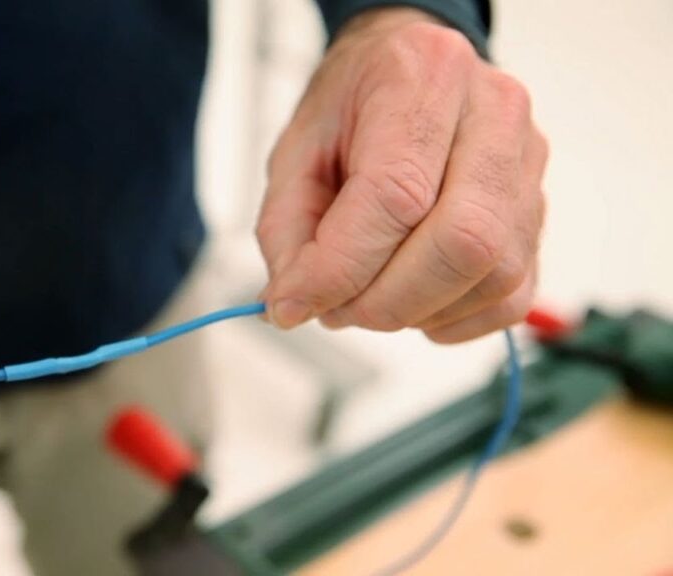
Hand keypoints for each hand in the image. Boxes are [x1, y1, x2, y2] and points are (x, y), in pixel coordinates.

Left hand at [258, 8, 546, 342]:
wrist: (407, 72)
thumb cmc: (352, 108)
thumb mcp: (294, 153)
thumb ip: (286, 232)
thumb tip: (292, 307)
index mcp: (423, 76)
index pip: (397, 194)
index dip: (342, 266)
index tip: (296, 301)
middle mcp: (494, 112)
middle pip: (464, 240)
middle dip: (387, 301)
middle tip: (335, 309)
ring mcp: (529, 163)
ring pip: (494, 275)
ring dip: (417, 312)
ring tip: (367, 297)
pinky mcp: (539, 211)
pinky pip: (512, 296)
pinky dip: (453, 320)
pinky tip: (412, 302)